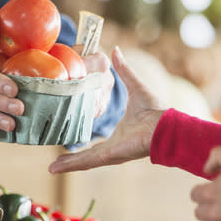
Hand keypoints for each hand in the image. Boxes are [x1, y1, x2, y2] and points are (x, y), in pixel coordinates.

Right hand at [49, 47, 167, 172]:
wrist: (167, 125)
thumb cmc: (157, 111)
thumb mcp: (134, 87)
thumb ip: (124, 71)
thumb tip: (115, 51)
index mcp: (117, 137)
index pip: (94, 145)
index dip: (81, 147)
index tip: (67, 149)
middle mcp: (112, 149)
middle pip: (86, 157)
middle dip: (70, 161)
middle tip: (53, 165)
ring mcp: (111, 154)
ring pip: (84, 162)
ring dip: (68, 165)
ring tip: (52, 169)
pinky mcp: (111, 155)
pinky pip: (88, 160)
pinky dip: (73, 164)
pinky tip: (58, 167)